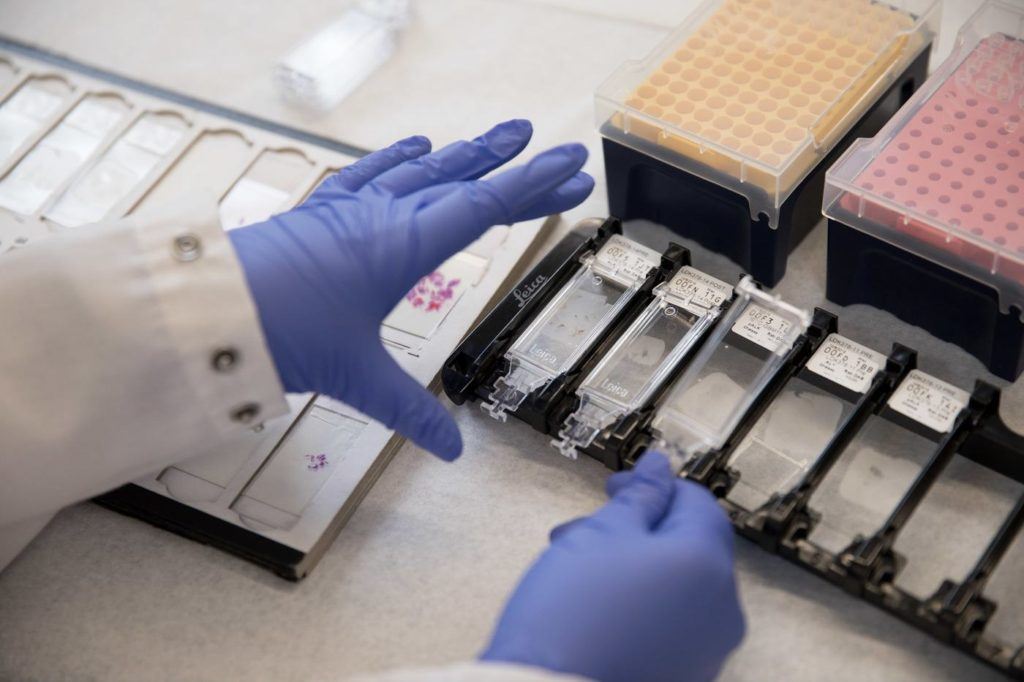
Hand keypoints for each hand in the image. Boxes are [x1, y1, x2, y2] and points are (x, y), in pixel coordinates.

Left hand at [229, 120, 592, 459]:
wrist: (210, 309)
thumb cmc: (284, 335)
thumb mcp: (357, 377)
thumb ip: (411, 410)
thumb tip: (450, 450)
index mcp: (405, 246)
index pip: (486, 207)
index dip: (535, 188)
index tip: (574, 171)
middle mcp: (385, 216)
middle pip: (466, 182)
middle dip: (517, 168)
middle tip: (561, 152)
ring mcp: (352, 208)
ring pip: (423, 170)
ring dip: (468, 154)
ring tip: (500, 136)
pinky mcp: (324, 210)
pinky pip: (372, 172)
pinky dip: (399, 157)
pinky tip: (417, 146)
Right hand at [482, 452, 744, 681]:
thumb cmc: (572, 613)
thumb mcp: (600, 535)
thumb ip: (640, 497)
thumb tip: (661, 466)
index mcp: (707, 564)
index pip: (697, 504)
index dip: (655, 486)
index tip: (614, 486)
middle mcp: (722, 610)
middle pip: (689, 546)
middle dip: (637, 527)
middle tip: (585, 525)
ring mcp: (707, 651)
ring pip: (677, 586)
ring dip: (634, 564)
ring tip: (576, 567)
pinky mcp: (684, 676)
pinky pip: (670, 624)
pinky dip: (640, 603)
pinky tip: (593, 604)